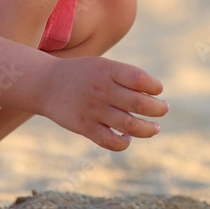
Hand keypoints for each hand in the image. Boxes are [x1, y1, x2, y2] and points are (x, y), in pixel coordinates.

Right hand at [41, 56, 168, 149]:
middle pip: (140, 103)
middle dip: (159, 109)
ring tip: (155, 128)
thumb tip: (155, 95)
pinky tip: (128, 137)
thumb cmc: (82, 74)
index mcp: (108, 70)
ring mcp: (93, 110)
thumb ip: (127, 77)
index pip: (141, 79)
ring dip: (148, 129)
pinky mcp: (84, 127)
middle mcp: (102, 90)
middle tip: (163, 109)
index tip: (158, 91)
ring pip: (130, 126)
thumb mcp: (104, 66)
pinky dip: (125, 142)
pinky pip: (111, 142)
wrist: (45, 84)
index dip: (155, 86)